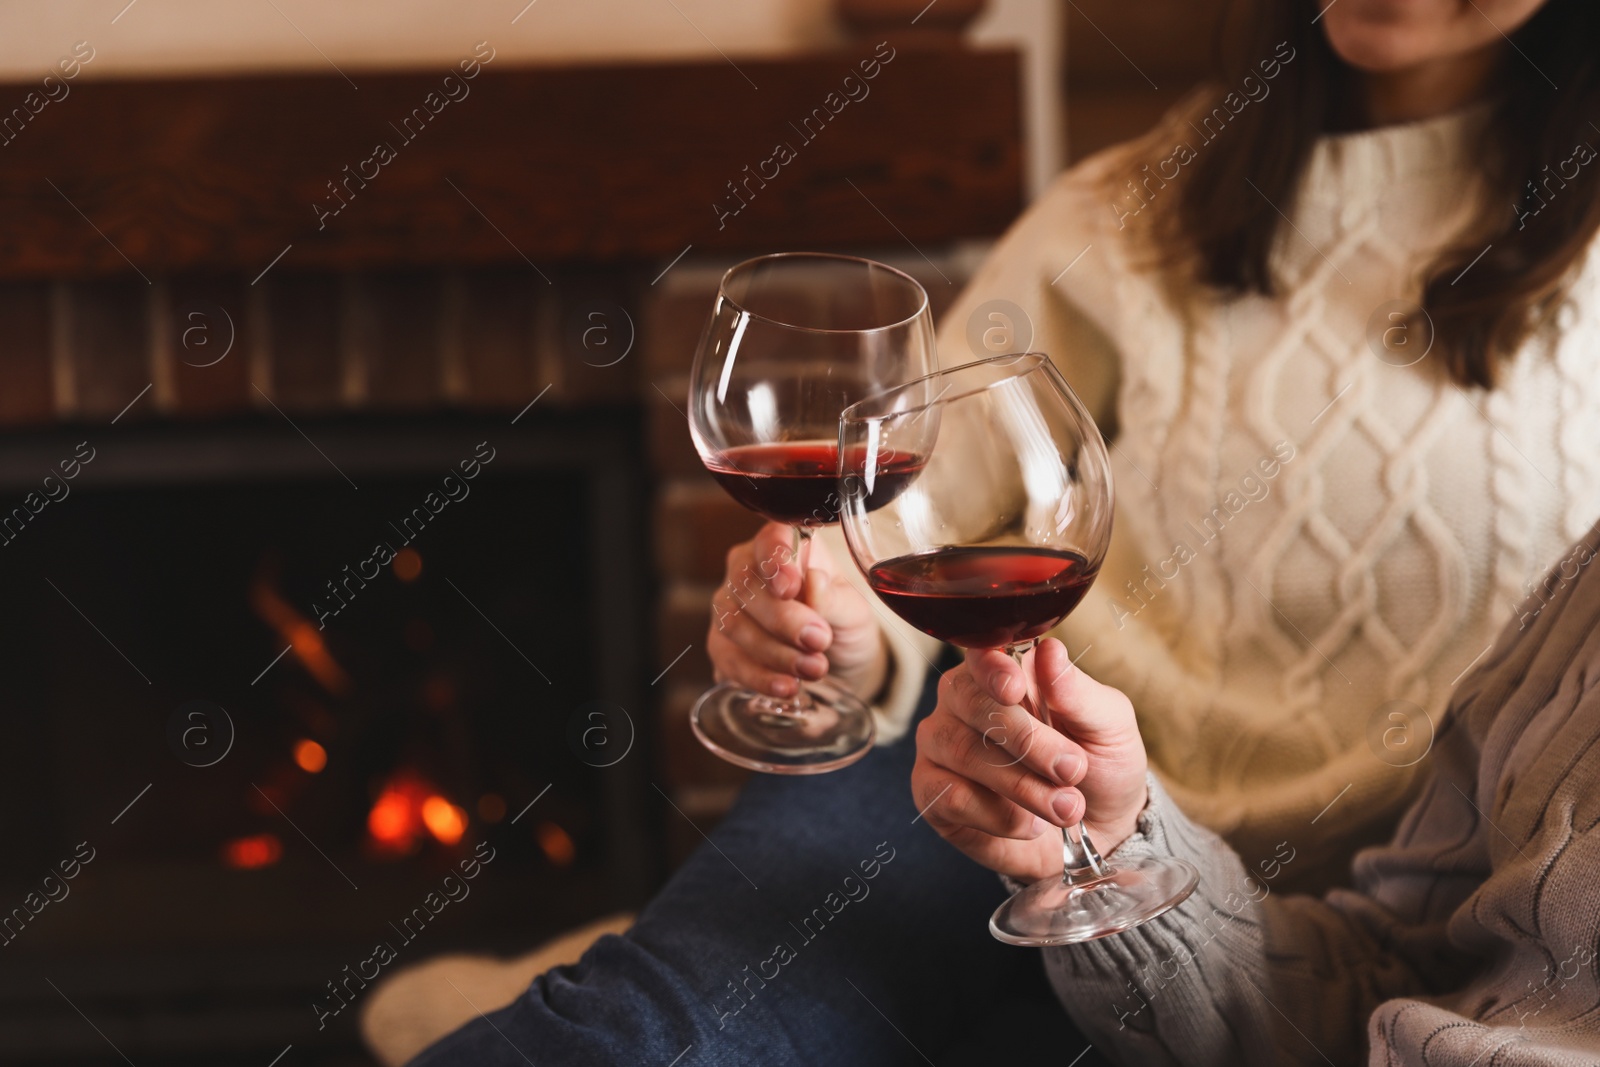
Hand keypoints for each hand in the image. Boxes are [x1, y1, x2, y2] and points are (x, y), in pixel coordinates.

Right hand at [706, 522, 886, 701]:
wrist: (836, 664)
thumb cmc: (843, 623)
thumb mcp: (853, 611)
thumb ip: (834, 598)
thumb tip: (813, 582)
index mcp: (785, 546)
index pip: (770, 538)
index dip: (775, 559)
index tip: (791, 587)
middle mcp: (748, 570)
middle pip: (746, 584)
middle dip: (782, 619)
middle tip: (819, 640)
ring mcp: (728, 607)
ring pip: (733, 623)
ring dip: (774, 652)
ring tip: (813, 669)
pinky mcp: (721, 646)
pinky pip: (729, 659)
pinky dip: (758, 676)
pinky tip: (785, 686)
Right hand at [911, 638, 1148, 883]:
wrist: (1099, 831)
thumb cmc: (1100, 765)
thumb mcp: (1109, 726)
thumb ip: (1079, 692)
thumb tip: (1051, 652)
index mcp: (1003, 672)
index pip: (982, 654)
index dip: (993, 669)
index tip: (1015, 688)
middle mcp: (961, 701)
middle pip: (972, 703)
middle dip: (1027, 741)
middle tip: (1072, 769)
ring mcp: (940, 745)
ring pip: (963, 752)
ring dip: (1022, 785)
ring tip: (1066, 807)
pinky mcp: (931, 792)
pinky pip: (951, 797)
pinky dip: (1000, 816)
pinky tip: (1030, 823)